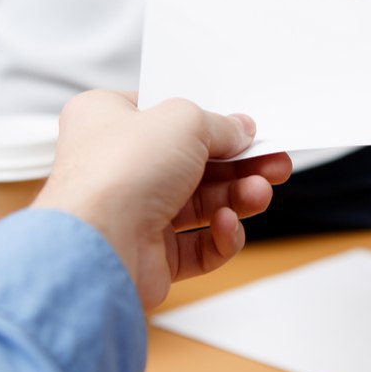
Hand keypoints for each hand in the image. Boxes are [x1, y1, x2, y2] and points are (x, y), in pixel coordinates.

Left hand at [31, 90, 290, 307]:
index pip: (166, 116)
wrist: (96, 246)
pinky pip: (197, 246)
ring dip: (237, 198)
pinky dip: (220, 237)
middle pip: (194, 163)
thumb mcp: (183, 120)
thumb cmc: (119, 174)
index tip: (247, 129)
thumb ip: (218, 124)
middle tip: (274, 163)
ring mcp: (134, 213)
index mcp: (107, 121)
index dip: (209, 122)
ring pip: (201, 205)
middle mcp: (118, 167)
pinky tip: (226, 225)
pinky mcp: (149, 256)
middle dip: (240, 166)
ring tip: (260, 193)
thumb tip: (240, 130)